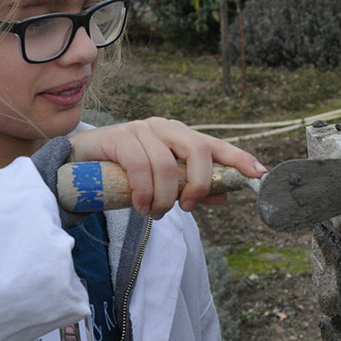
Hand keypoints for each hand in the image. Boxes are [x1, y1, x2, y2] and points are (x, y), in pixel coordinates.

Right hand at [68, 119, 266, 217]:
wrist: (80, 163)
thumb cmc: (126, 172)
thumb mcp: (162, 183)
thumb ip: (190, 188)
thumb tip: (223, 196)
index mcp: (181, 136)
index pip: (216, 145)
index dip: (239, 158)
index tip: (260, 174)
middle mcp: (166, 128)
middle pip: (198, 150)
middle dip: (197, 184)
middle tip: (186, 207)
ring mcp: (142, 129)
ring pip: (167, 164)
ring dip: (165, 196)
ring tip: (156, 213)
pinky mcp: (119, 136)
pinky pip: (140, 165)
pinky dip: (144, 191)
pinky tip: (141, 206)